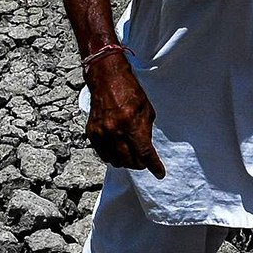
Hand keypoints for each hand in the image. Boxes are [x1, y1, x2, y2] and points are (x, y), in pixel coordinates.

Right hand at [84, 49, 165, 175]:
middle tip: (144, 161)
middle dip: (140, 164)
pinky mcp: (92, 133)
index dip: (154, 166)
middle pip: (129, 161)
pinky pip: (103, 155)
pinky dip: (112, 156)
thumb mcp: (146, 110)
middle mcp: (115, 130)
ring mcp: (102, 133)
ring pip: (115, 161)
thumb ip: (146, 131)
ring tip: (130, 155)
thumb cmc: (130, 92)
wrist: (107, 79)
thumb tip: (146, 150)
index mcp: (131, 123)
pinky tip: (118, 150)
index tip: (159, 173)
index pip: (144, 153)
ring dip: (125, 162)